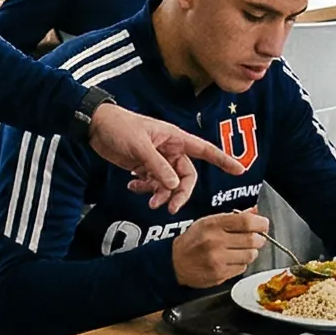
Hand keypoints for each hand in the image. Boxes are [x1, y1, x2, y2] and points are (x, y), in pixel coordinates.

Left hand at [88, 103, 238, 211]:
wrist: (95, 126)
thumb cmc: (120, 126)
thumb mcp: (140, 146)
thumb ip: (158, 166)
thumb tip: (175, 185)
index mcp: (175, 139)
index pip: (205, 150)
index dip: (223, 159)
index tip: (239, 169)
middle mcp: (169, 150)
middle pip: (185, 176)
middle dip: (179, 193)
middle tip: (170, 208)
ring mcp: (157, 159)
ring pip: (169, 183)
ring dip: (161, 194)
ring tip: (148, 200)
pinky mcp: (144, 166)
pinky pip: (153, 183)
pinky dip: (145, 188)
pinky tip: (133, 186)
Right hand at [172, 209, 265, 287]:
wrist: (174, 263)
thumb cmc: (192, 241)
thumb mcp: (208, 222)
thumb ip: (233, 218)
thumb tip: (255, 211)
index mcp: (213, 225)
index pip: (245, 221)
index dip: (260, 223)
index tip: (263, 225)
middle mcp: (215, 242)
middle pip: (252, 240)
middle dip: (259, 239)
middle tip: (256, 239)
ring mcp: (218, 260)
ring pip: (250, 255)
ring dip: (251, 253)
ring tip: (241, 250)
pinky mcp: (219, 274)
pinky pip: (242, 268)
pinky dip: (241, 264)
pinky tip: (231, 260)